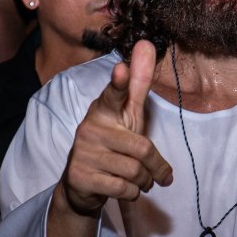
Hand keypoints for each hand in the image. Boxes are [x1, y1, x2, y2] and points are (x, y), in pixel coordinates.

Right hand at [61, 40, 171, 214]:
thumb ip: (138, 84)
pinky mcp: (80, 177)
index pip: (114, 95)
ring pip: (134, 172)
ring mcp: (82, 153)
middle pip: (142, 149)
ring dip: (144, 182)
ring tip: (139, 181)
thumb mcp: (128, 114)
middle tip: (157, 174)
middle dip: (156, 168)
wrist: (82, 185)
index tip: (121, 69)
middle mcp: (90, 128)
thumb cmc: (113, 143)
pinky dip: (132, 193)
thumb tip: (146, 43)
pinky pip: (123, 188)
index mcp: (104, 110)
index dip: (119, 83)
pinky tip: (125, 189)